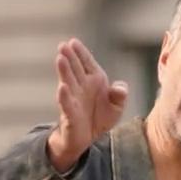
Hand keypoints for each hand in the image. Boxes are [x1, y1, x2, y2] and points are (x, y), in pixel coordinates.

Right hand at [47, 38, 129, 171]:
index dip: (80, 53)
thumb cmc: (101, 117)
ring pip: (68, 82)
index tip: (73, 42)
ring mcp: (74, 99)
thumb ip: (120, 95)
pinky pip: (67, 104)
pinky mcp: (70, 114)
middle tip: (63, 45)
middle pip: (75, 69)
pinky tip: (62, 87)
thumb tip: (120, 87)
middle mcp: (82, 86)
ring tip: (60, 59)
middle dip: (70, 57)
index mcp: (94, 80)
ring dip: (64, 71)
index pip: (87, 63)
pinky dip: (65, 96)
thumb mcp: (116, 106)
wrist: (88, 137)